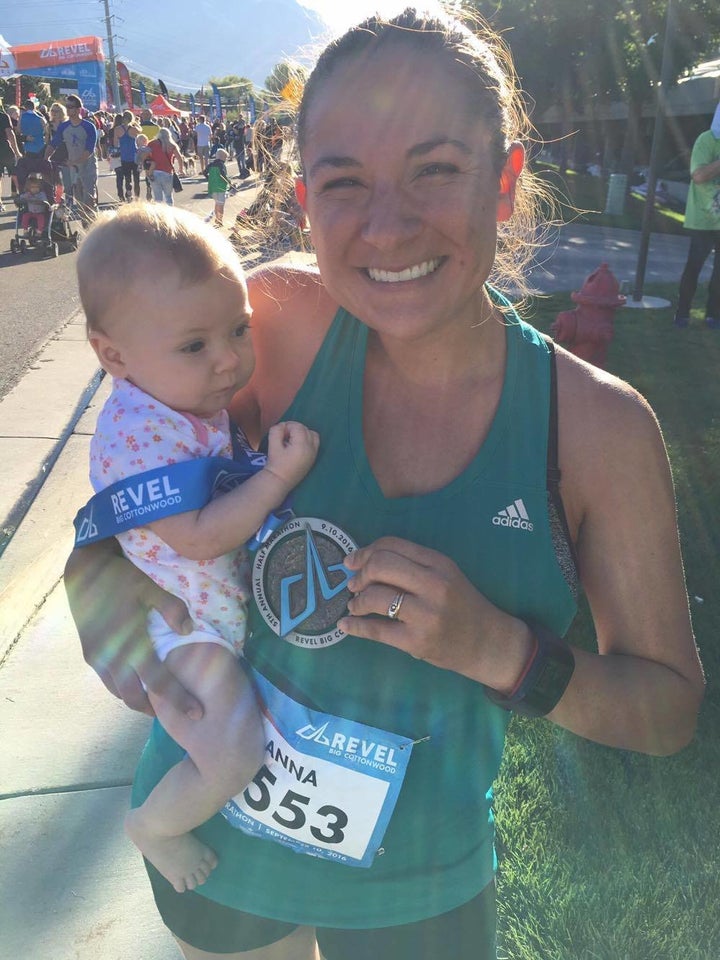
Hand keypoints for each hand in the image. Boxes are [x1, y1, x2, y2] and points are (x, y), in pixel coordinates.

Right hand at [64, 543, 202, 718]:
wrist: (82, 573)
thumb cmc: (120, 579)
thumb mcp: (149, 588)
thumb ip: (172, 609)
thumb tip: (190, 630)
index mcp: (131, 644)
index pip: (159, 682)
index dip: (179, 700)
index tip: (197, 714)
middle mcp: (112, 658)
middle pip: (135, 698)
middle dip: (155, 710)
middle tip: (177, 714)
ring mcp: (98, 659)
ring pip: (119, 693)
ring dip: (138, 701)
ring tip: (158, 702)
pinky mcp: (90, 655)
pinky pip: (109, 682)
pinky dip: (124, 689)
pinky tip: (137, 683)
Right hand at [265, 421, 318, 489]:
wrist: (280, 481)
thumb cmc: (275, 464)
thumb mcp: (272, 446)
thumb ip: (276, 432)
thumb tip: (282, 426)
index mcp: (301, 445)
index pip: (298, 427)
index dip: (287, 426)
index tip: (279, 433)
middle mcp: (311, 448)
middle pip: (306, 429)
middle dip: (294, 429)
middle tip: (284, 436)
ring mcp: (314, 454)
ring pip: (313, 435)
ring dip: (302, 433)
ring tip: (292, 439)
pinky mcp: (313, 458)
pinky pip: (315, 443)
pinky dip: (307, 440)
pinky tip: (296, 446)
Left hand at [339, 537, 531, 690]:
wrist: (487, 642)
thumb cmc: (462, 605)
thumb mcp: (444, 575)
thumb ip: (411, 565)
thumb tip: (362, 561)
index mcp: (439, 563)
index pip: (392, 546)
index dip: (365, 552)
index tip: (353, 561)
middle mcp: (433, 585)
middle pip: (380, 566)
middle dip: (359, 574)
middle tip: (353, 584)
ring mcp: (425, 615)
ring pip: (375, 597)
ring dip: (356, 601)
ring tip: (355, 606)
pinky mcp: (417, 642)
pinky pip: (376, 630)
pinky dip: (355, 627)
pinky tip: (345, 625)